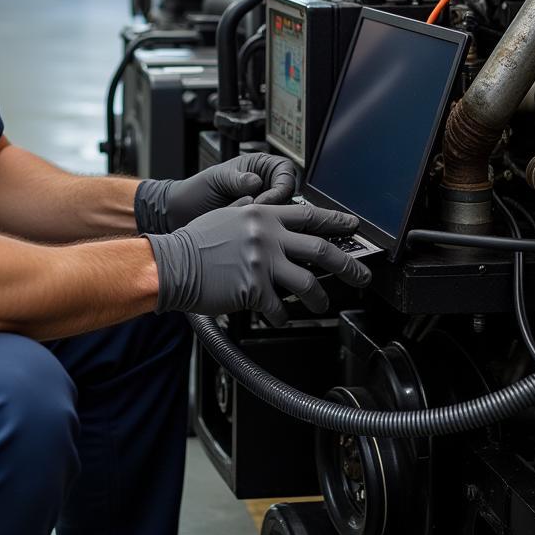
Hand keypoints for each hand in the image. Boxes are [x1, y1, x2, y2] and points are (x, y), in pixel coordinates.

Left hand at [134, 153, 298, 233]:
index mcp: (260, 167)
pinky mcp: (259, 229)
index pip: (286, 173)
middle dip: (277, 210)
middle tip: (259, 220)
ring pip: (284, 217)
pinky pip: (271, 232)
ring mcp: (263, 209)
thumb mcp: (216, 179)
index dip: (280, 188)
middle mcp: (266, 187)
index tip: (263, 201)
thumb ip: (236, 179)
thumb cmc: (196, 191)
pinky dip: (263, 236)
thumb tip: (256, 181)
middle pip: (291, 197)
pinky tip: (249, 239)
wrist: (180, 215)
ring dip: (270, 224)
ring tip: (251, 231)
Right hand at [144, 198, 371, 324]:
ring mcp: (262, 263)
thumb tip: (278, 227)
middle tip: (361, 275)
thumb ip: (256, 220)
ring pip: (309, 283)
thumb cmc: (195, 242)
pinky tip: (280, 318)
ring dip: (319, 298)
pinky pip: (279, 308)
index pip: (309, 216)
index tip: (353, 226)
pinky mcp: (254, 289)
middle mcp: (267, 236)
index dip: (336, 222)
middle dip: (349, 265)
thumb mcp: (229, 217)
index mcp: (263, 215)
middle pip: (322, 249)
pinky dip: (282, 317)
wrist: (173, 262)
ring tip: (321, 305)